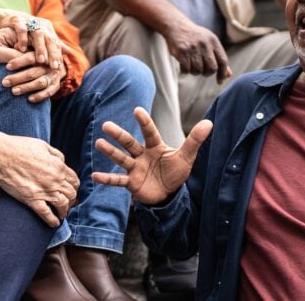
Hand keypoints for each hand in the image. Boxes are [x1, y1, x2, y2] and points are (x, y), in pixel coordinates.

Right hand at [0, 9, 62, 70]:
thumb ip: (53, 44)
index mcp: (48, 28)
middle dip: (52, 53)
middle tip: (53, 66)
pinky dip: (22, 39)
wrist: (9, 18)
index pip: (55, 42)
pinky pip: (22, 29)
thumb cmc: (27, 31)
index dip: (57, 55)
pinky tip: (21, 50)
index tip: (58, 67)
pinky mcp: (18, 20)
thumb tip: (68, 52)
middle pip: (49, 38)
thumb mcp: (40, 37)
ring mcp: (29, 21)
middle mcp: (40, 24)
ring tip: (40, 60)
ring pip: (38, 34)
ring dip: (40, 48)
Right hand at [0, 125, 79, 226]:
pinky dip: (52, 220)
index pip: (74, 180)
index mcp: (58, 166)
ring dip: (65, 211)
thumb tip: (62, 162)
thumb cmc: (20, 148)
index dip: (74, 186)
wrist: (1, 156)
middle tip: (69, 202)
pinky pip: (46, 214)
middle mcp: (55, 180)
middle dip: (72, 199)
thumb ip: (56, 154)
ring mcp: (44, 191)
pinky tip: (54, 223)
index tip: (72, 190)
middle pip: (71, 194)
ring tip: (62, 214)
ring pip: (63, 205)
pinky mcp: (31, 200)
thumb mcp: (43, 145)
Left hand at [2, 51, 67, 102]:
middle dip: (18, 78)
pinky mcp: (56, 85)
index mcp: (43, 53)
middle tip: (4, 82)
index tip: (7, 67)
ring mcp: (54, 75)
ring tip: (13, 91)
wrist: (50, 61)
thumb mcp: (28, 46)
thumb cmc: (31, 53)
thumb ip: (22, 47)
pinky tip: (29, 99)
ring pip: (40, 83)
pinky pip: (49, 92)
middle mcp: (49, 65)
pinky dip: (40, 96)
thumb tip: (16, 46)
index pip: (31, 57)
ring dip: (26, 87)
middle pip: (34, 72)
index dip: (19, 62)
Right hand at [92, 108, 212, 205]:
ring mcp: (135, 168)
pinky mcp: (131, 183)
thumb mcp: (187, 157)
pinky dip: (107, 179)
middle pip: (129, 143)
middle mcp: (142, 155)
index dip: (144, 123)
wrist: (168, 194)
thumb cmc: (175, 172)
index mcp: (155, 147)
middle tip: (106, 125)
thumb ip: (195, 140)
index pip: (149, 133)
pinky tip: (94, 176)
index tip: (137, 111)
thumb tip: (209, 122)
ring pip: (121, 159)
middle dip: (118, 135)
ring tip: (99, 143)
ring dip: (110, 152)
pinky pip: (117, 180)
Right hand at [164, 22, 232, 83]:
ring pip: (198, 70)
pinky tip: (183, 64)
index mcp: (214, 41)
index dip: (223, 73)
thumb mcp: (209, 43)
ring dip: (194, 71)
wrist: (177, 26)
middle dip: (207, 73)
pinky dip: (185, 70)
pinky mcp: (182, 52)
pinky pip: (186, 69)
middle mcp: (205, 44)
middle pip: (212, 68)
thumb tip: (228, 75)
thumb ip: (219, 58)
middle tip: (202, 70)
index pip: (223, 61)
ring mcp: (193, 48)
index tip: (220, 81)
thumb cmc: (195, 37)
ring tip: (191, 65)